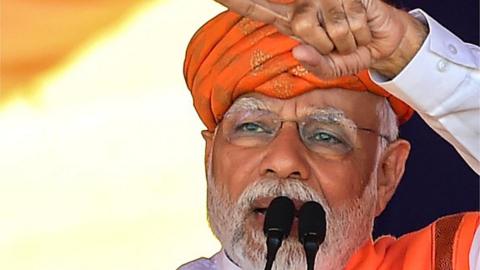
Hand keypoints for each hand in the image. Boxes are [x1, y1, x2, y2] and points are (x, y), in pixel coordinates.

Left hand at [214, 0, 426, 78]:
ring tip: (351, 37)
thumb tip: (298, 51)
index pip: (259, 7)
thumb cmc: (354, 51)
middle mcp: (306, 6)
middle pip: (299, 28)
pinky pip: (348, 22)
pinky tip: (362, 28)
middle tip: (338, 46)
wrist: (386, 41)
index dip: (237, 1)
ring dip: (345, 42)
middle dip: (325, 47)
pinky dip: (359, 34)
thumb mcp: (333, 67)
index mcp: (294, 22)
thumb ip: (316, 65)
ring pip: (327, 30)